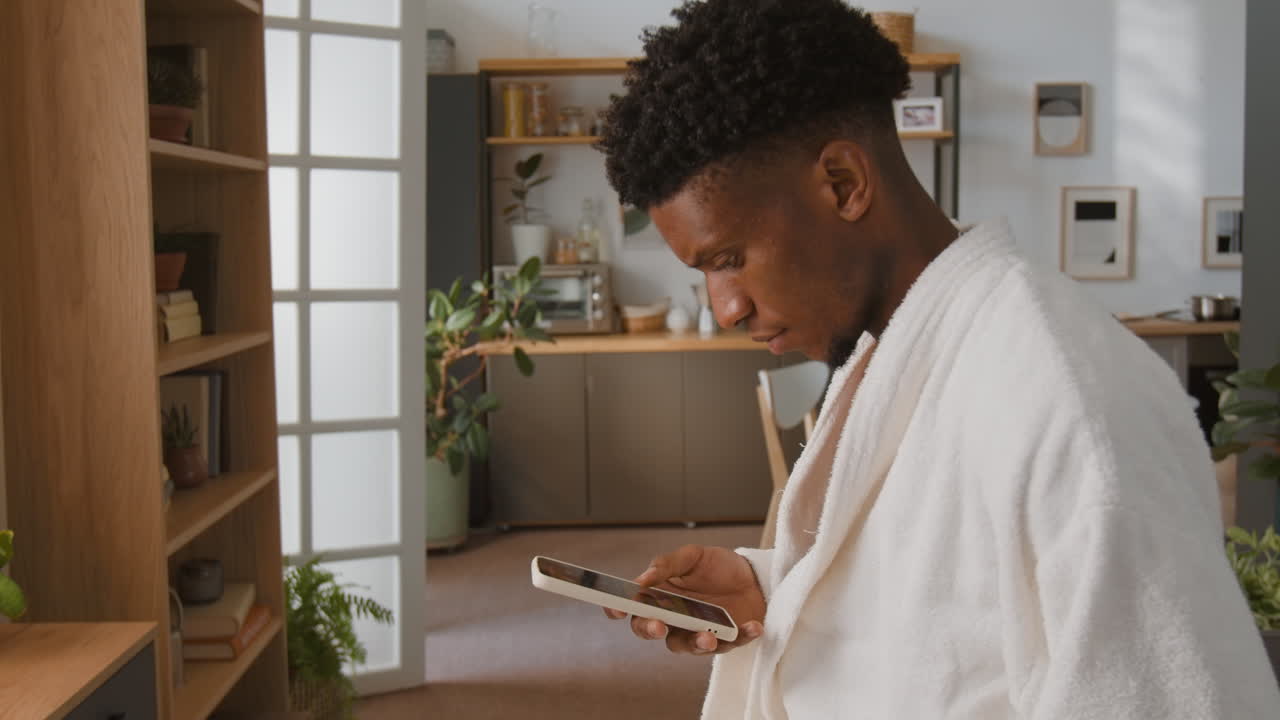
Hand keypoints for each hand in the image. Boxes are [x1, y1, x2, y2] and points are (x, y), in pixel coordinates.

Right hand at [604, 544, 765, 654]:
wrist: (753, 576)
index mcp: (660, 597)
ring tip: (708, 637)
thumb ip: (666, 565)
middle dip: (652, 630)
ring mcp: (698, 632)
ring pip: (687, 646)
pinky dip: (741, 636)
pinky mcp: (725, 641)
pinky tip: (752, 626)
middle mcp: (674, 618)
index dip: (617, 609)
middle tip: (659, 626)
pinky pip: (730, 644)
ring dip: (697, 643)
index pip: (632, 607)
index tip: (616, 610)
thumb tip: (641, 579)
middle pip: (652, 631)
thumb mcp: (692, 556)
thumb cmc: (718, 566)